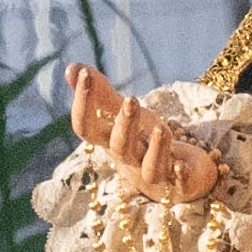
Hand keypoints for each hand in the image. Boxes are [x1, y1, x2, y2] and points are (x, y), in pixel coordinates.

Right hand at [64, 66, 235, 209]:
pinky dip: (180, 176)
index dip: (82, 104)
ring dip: (156, 150)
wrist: (170, 176)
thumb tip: (70, 68)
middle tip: (132, 99)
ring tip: (160, 129)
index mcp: (110, 141)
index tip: (84, 74)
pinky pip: (179, 184)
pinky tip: (181, 165)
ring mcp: (155, 171)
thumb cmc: (141, 141)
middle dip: (124, 124)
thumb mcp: (121, 114)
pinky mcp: (181, 182)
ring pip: (150, 168)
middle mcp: (130, 158)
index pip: (87, 128)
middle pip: (120, 147)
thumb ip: (100, 94)